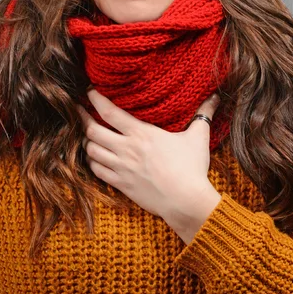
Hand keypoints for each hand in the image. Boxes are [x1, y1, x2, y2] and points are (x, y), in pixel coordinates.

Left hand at [78, 90, 221, 241]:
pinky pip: (96, 170)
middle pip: (92, 130)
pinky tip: (94, 157)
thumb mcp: (198, 138)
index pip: (109, 111)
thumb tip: (216, 96)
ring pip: (91, 150)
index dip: (94, 99)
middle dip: (82, 119)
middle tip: (77, 111)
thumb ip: (203, 114)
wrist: (186, 202)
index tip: (88, 91)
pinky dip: (92, 162)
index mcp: (141, 133)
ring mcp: (121, 167)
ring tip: (87, 135)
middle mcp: (126, 148)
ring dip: (87, 142)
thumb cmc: (192, 169)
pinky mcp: (120, 183)